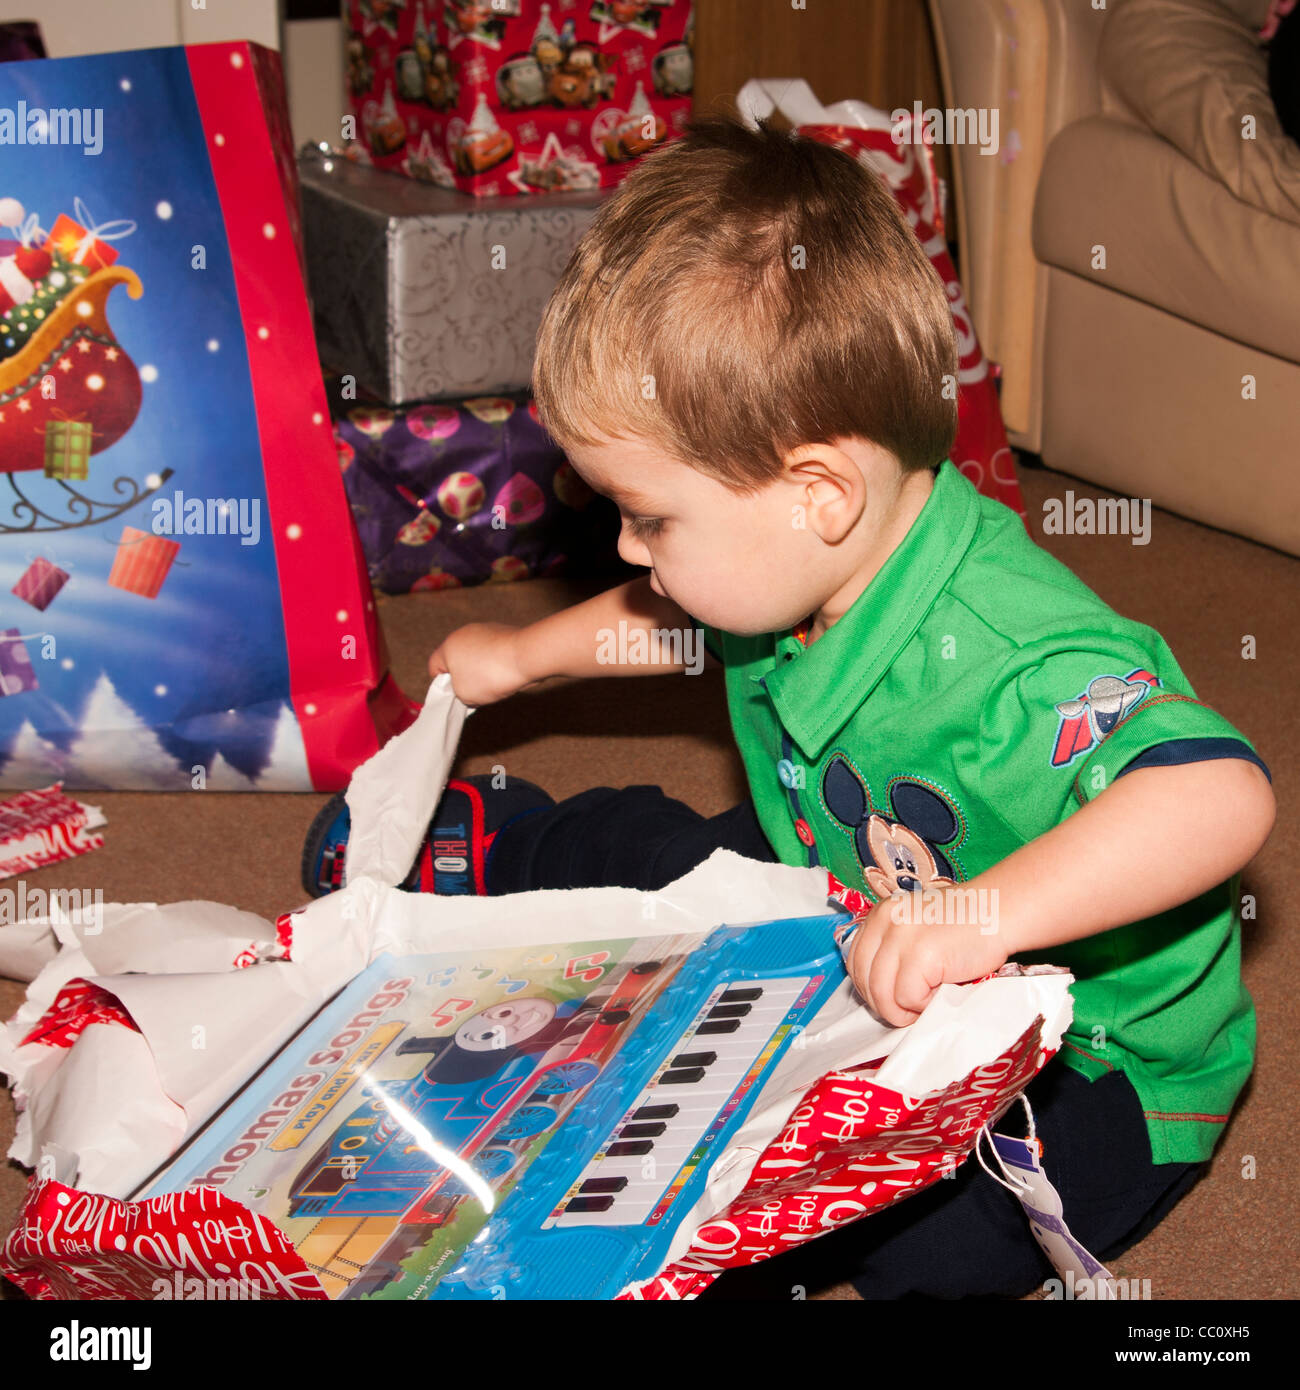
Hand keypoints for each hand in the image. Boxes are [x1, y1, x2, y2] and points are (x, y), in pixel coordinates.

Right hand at [427, 622, 533, 706]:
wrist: (525, 656)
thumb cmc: (490, 675)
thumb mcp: (465, 695)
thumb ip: (458, 693)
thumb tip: (465, 689)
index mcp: (448, 646)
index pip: (434, 665)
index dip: (441, 684)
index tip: (453, 695)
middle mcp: (464, 633)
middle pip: (456, 660)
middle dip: (462, 677)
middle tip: (473, 693)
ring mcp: (485, 630)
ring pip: (476, 656)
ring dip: (480, 670)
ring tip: (493, 685)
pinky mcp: (503, 632)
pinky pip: (493, 652)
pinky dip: (496, 663)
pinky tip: (505, 674)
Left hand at [846, 888, 1009, 1027]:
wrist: (1000, 913)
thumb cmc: (965, 927)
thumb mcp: (916, 929)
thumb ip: (892, 950)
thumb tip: (877, 992)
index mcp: (879, 914)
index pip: (855, 961)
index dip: (870, 988)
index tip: (892, 999)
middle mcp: (884, 921)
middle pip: (864, 980)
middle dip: (885, 1004)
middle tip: (911, 1009)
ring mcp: (900, 936)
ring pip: (881, 994)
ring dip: (904, 1009)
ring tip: (927, 1002)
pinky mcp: (920, 954)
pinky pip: (907, 997)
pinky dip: (923, 1005)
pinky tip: (942, 992)